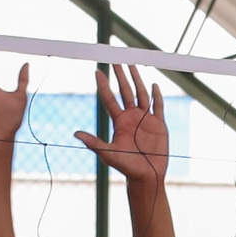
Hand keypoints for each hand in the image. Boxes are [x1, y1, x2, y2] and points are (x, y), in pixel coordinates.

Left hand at [76, 61, 170, 184]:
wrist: (147, 175)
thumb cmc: (127, 167)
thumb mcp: (109, 154)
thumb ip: (94, 143)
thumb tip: (76, 134)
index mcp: (119, 122)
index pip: (109, 98)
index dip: (103, 85)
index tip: (97, 72)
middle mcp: (132, 117)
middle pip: (125, 91)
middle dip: (121, 76)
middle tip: (116, 60)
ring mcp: (146, 119)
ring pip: (141, 94)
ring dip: (137, 80)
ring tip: (133, 65)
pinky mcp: (159, 124)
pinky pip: (158, 106)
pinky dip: (157, 95)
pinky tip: (154, 85)